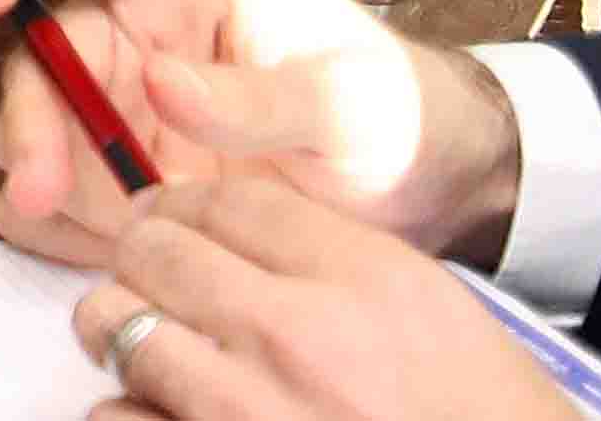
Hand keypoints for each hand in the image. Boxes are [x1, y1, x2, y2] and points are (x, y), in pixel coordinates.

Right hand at [0, 0, 522, 266]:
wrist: (421, 187)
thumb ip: (258, 94)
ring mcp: (124, 109)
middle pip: (38, 56)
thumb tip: (161, 84)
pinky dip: (67, 227)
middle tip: (41, 184)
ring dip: (49, 179)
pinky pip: (57, 195)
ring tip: (118, 231)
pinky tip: (116, 248)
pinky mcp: (124, 175)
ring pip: (32, 126)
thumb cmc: (393, 108)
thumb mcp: (348, 98)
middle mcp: (137, 36)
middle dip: (31, 122)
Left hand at [65, 175, 569, 420]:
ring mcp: (248, 409)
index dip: (180, 201)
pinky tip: (168, 411)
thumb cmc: (482, 418)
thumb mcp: (428, 313)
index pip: (225, 201)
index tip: (166, 213)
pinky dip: (132, 410)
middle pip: (154, 250)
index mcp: (363, 280)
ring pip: (118, 327)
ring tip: (153, 345)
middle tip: (151, 277)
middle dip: (143, 259)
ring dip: (124, 332)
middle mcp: (298, 335)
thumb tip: (218, 230)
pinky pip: (118, 414)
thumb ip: (326, 261)